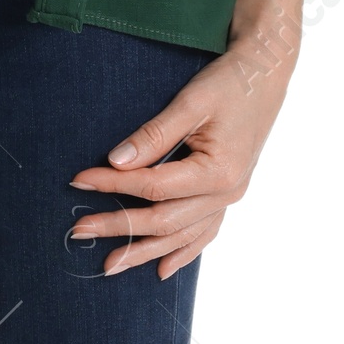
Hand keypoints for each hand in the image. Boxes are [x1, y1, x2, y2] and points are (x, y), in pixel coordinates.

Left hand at [67, 31, 295, 278]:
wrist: (266, 73)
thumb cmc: (230, 82)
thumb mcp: (192, 101)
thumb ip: (154, 134)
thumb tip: (115, 160)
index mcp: (218, 172)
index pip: (154, 187)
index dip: (113, 184)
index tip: (79, 180)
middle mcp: (226, 194)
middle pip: (164, 220)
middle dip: (119, 226)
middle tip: (78, 230)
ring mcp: (229, 198)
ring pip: (181, 236)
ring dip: (144, 250)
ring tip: (110, 266)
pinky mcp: (228, 194)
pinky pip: (203, 233)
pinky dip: (182, 253)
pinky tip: (161, 270)